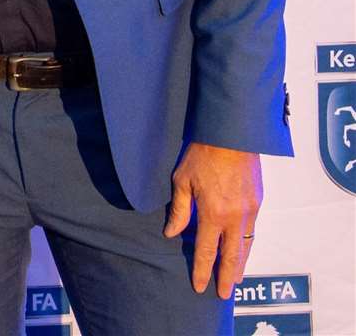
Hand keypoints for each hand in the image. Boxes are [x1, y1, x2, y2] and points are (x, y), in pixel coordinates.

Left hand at [164, 141, 262, 297]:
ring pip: (246, 246)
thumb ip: (179, 210)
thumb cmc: (201, 155)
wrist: (231, 136)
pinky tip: (242, 250)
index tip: (200, 286)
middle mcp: (234, 218)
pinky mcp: (258, 202)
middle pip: (232, 255)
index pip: (207, 251)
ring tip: (234, 278)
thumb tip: (172, 233)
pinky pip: (252, 231)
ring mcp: (250, 211)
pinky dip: (247, 245)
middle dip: (227, 276)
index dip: (203, 270)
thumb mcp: (181, 181)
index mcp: (213, 214)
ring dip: (240, 264)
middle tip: (224, 293)